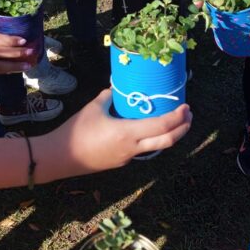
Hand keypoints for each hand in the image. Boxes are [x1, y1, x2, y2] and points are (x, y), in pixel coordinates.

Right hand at [46, 89, 191, 173]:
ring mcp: (128, 158)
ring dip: (169, 136)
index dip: (177, 117)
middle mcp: (133, 148)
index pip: (161, 126)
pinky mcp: (120, 162)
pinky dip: (151, 140)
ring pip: (156, 148)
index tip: (186, 107)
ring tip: (174, 124)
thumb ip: (109, 96)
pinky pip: (142, 150)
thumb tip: (116, 88)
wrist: (60, 157)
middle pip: (167, 142)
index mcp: (128, 133)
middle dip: (182, 129)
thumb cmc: (76, 131)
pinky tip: (148, 131)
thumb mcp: (93, 108)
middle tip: (189, 116)